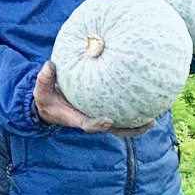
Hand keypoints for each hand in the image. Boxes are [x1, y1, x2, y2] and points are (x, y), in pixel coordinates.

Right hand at [33, 61, 154, 136]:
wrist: (48, 104)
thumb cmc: (45, 97)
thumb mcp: (40, 89)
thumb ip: (44, 78)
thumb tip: (50, 65)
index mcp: (74, 118)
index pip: (87, 124)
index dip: (98, 124)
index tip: (108, 120)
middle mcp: (89, 119)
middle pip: (113, 129)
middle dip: (130, 129)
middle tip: (149, 123)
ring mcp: (96, 116)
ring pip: (120, 124)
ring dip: (136, 124)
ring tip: (154, 118)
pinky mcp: (100, 110)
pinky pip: (119, 113)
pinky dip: (131, 111)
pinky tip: (145, 102)